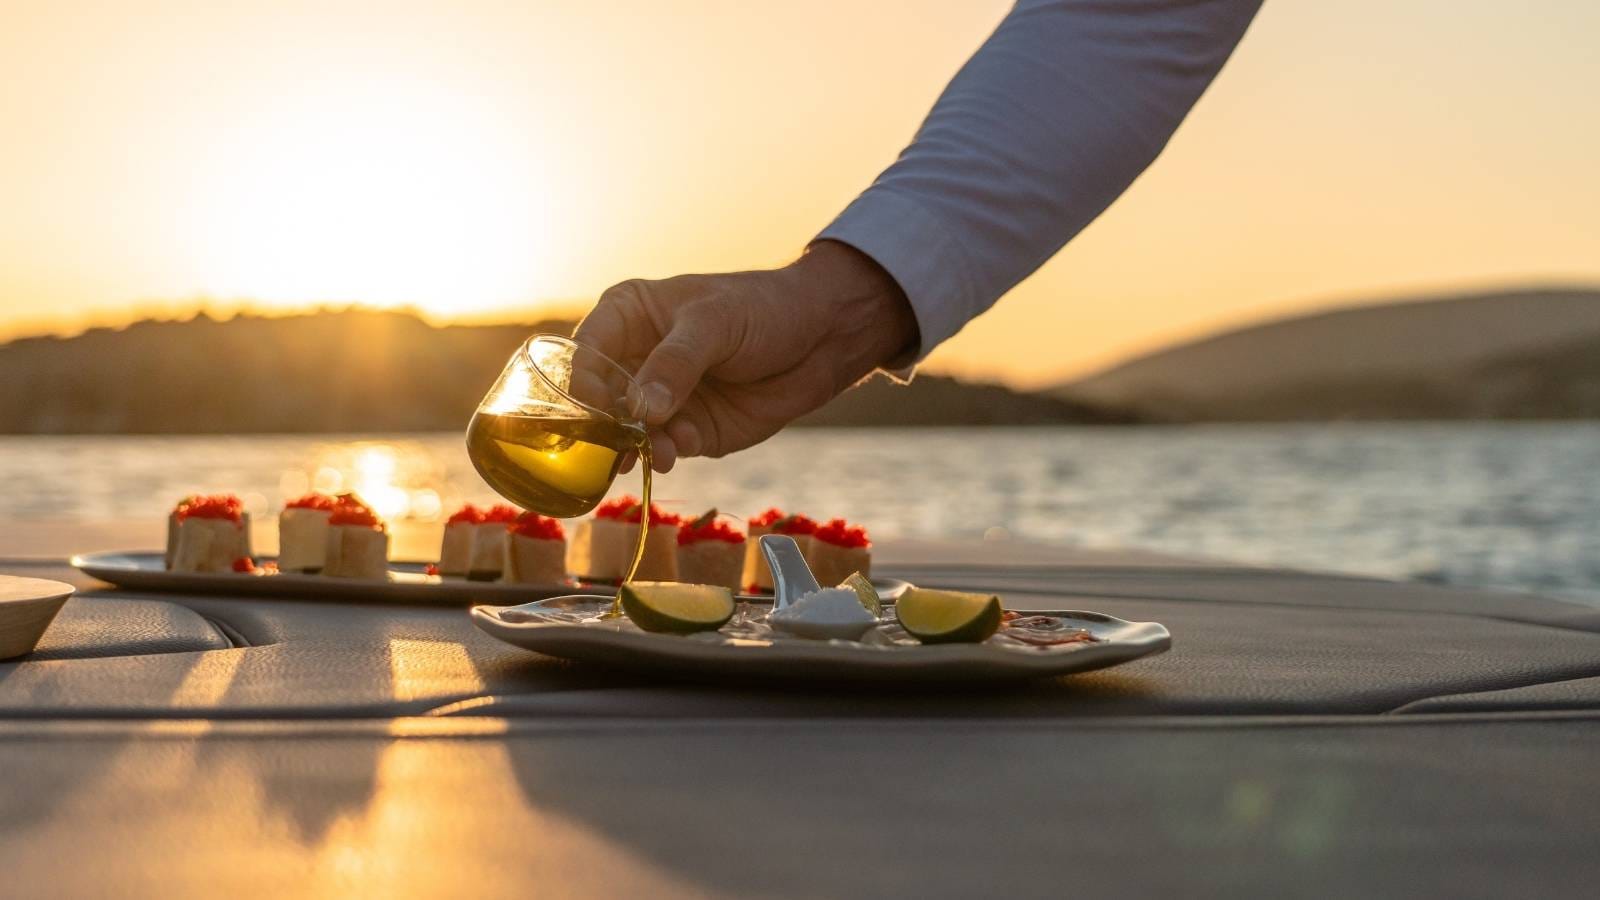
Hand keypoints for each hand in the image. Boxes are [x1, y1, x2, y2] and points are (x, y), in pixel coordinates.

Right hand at [574, 240, 919, 471]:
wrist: (821, 338)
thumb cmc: (763, 309)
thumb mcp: (714, 324)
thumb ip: (675, 364)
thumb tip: (640, 408)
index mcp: (627, 316)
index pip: (584, 356)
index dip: (583, 387)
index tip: (596, 414)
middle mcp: (634, 359)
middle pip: (597, 402)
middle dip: (607, 428)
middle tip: (619, 448)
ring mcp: (660, 398)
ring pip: (627, 432)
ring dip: (639, 446)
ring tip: (661, 452)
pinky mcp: (688, 430)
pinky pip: (663, 448)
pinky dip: (669, 451)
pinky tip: (687, 444)